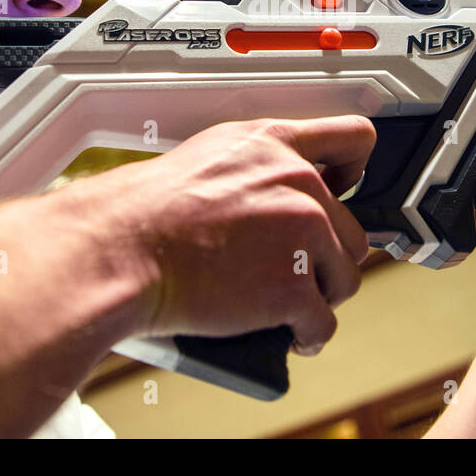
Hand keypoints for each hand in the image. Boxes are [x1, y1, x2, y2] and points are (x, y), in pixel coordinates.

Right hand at [66, 116, 375, 355]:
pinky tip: (293, 336)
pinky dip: (309, 336)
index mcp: (275, 144)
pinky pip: (324, 323)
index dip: (355, 170)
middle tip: (295, 270)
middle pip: (351, 229)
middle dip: (326, 256)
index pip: (353, 139)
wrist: (120, 250)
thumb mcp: (208, 158)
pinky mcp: (293, 288)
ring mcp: (301, 235)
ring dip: (320, 295)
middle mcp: (299, 183)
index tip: (347, 188)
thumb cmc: (146, 211)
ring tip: (288, 305)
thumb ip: (255, 168)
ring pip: (344, 277)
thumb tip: (275, 192)